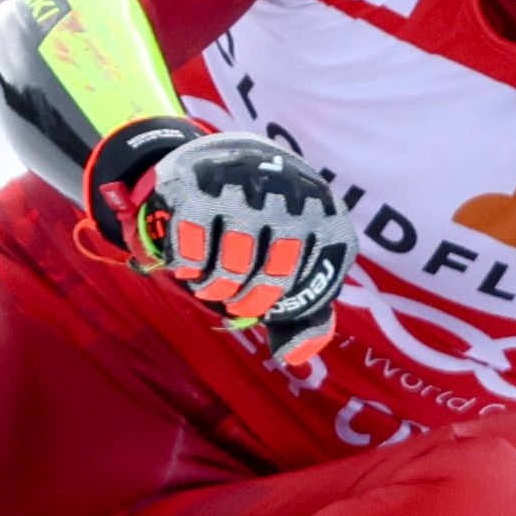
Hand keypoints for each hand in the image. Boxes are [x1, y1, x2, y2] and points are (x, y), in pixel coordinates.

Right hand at [86, 120, 354, 369]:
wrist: (227, 158)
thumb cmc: (270, 224)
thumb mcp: (299, 261)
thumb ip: (306, 313)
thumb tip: (293, 357)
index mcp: (327, 217)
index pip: (314, 285)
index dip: (284, 304)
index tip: (268, 298)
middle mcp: (290, 196)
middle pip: (272, 277)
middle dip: (247, 300)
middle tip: (233, 297)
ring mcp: (245, 187)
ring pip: (231, 265)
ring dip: (215, 287)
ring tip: (211, 285)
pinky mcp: (197, 185)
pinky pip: (192, 248)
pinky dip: (188, 266)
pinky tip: (190, 262)